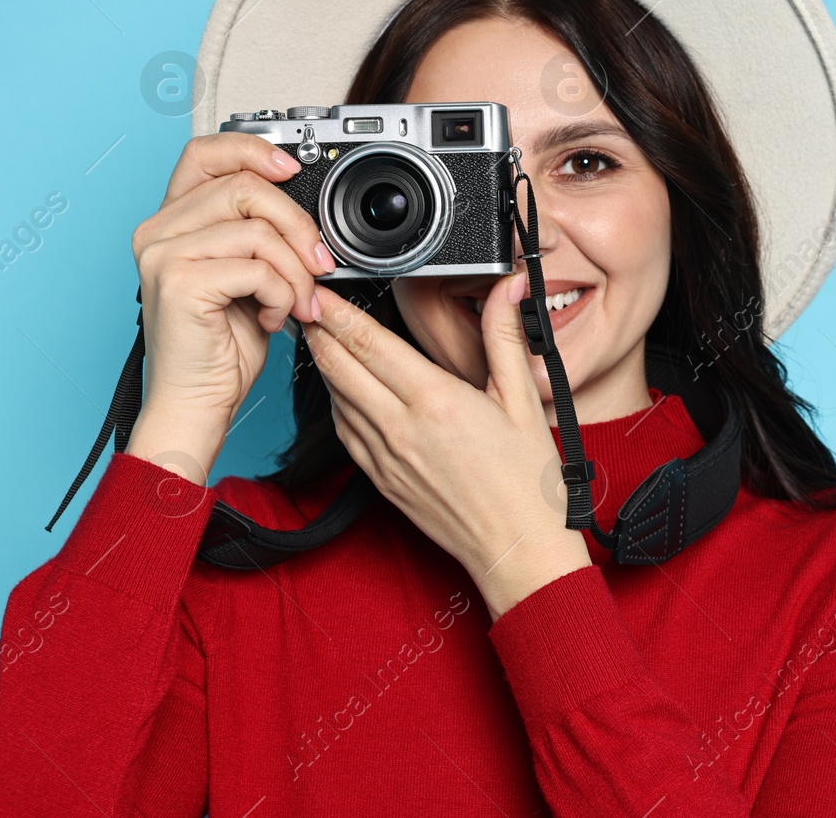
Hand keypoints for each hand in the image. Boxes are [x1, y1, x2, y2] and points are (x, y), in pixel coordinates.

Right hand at [125, 133, 333, 481]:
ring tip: (296, 303)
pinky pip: (257, 267)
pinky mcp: (178, 283)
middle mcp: (157, 231)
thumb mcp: (248, 276)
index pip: (205, 153)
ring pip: (258, 230)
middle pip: (244, 187)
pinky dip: (282, 294)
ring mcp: (162, 255)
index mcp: (171, 222)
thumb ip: (259, 234)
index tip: (293, 169)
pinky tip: (273, 318)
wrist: (197, 403)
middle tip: (319, 265)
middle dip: (298, 225)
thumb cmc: (222, 347)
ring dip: (295, 271)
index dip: (252, 150)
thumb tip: (305, 207)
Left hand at [302, 275, 590, 618]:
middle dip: (319, 332)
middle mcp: (402, 428)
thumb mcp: (523, 398)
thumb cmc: (528, 481)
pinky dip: (337, 406)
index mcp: (437, 401)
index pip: (370, 344)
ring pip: (336, 401)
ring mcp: (387, 458)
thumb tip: (507, 287)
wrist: (519, 548)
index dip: (338, 313)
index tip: (320, 292)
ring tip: (322, 341)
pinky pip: (345, 435)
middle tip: (307, 306)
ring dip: (325, 367)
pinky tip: (344, 393)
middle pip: (339, 368)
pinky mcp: (382, 482)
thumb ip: (504, 336)